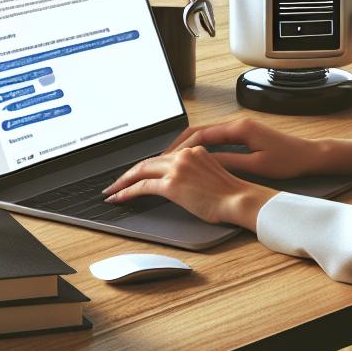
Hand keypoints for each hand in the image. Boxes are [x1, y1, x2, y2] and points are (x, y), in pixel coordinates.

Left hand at [101, 146, 276, 229]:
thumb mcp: (211, 174)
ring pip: (141, 171)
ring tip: (113, 191)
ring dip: (123, 182)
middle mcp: (184, 155)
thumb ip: (194, 171)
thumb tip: (179, 183)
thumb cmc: (230, 194)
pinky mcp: (171, 184)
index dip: (146, 167)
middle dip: (128, 173)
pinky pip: (142, 187)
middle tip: (116, 182)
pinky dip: (127, 192)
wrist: (239, 199)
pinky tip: (120, 198)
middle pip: (148, 161)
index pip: (163, 157)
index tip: (136, 174)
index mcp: (194, 151)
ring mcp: (176, 168)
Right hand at [160, 116, 321, 179]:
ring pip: (207, 133)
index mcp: (239, 129)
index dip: (182, 147)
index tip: (168, 158)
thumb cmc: (288, 161)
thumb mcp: (256, 166)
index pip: (202, 135)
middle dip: (180, 144)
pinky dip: (202, 146)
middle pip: (200, 130)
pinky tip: (195, 157)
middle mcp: (238, 123)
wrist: (309, 155)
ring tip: (174, 159)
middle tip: (163, 158)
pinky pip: (216, 137)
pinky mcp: (244, 134)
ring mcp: (241, 127)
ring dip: (189, 145)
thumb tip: (204, 163)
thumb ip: (229, 162)